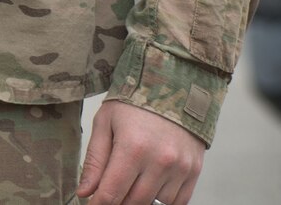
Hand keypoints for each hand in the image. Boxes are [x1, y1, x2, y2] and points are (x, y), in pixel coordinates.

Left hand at [77, 99, 204, 203]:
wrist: (172, 86)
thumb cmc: (133, 102)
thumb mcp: (105, 123)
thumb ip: (95, 160)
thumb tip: (85, 192)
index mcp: (133, 147)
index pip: (112, 193)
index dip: (98, 203)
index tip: (93, 203)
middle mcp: (160, 161)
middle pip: (134, 202)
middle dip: (117, 202)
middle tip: (110, 191)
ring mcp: (180, 168)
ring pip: (156, 204)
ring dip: (139, 201)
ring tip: (129, 185)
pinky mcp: (194, 171)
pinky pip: (178, 202)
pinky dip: (161, 201)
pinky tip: (149, 188)